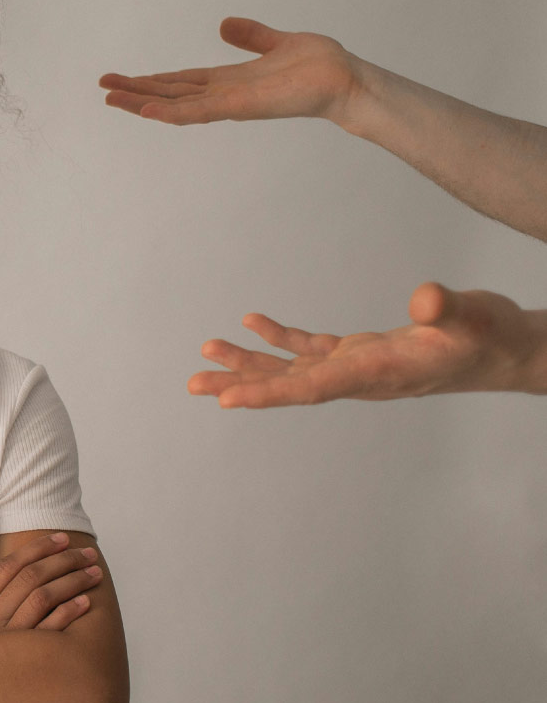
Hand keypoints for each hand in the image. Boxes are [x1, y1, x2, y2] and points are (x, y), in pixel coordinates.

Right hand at [0, 532, 101, 646]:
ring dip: (72, 582)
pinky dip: (68, 613)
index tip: (61, 538)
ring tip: (93, 573)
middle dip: (63, 560)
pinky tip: (85, 603)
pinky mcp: (19, 661)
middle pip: (32, 576)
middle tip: (87, 553)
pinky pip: (47, 631)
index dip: (38, 548)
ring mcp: (5, 639)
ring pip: (42, 597)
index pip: (11, 565)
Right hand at [98, 17, 361, 126]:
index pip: (181, 81)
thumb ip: (251, 36)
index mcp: (229, 81)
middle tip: (103, 88)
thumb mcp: (277, 42)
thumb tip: (224, 25)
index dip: (151, 80)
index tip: (124, 78)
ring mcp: (230, 104)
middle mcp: (224, 95)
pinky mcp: (240, 107)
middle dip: (136, 92)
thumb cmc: (320, 67)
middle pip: (170, 93)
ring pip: (176, 105)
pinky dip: (172, 113)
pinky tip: (147, 110)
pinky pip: (200, 112)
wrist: (346, 81)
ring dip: (142, 103)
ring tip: (112, 99)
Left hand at [190, 282, 539, 407]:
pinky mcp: (362, 351)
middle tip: (193, 384)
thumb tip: (424, 301)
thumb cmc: (492, 335)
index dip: (268, 394)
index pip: (312, 389)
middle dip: (240, 384)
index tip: (227, 401)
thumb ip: (446, 308)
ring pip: (293, 370)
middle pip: (289, 386)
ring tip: (207, 352)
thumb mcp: (474, 316)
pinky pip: (311, 349)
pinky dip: (280, 339)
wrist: (509, 351)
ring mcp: (358, 366)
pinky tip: (252, 323)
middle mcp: (359, 376)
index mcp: (377, 372)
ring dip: (249, 362)